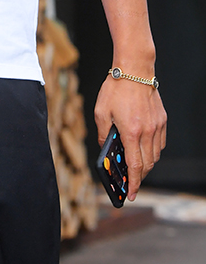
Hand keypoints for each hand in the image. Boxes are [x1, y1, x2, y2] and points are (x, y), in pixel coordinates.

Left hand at [94, 75, 166, 200]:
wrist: (134, 69)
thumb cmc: (115, 88)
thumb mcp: (101, 112)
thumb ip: (104, 134)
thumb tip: (106, 149)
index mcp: (131, 132)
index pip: (135, 166)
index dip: (134, 183)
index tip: (131, 195)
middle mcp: (147, 132)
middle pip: (147, 164)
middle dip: (139, 176)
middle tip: (130, 181)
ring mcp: (157, 126)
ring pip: (155, 155)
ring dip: (146, 163)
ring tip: (135, 164)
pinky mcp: (162, 120)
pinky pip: (160, 143)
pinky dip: (153, 150)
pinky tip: (143, 147)